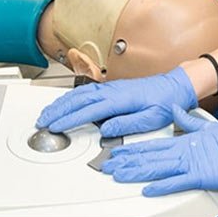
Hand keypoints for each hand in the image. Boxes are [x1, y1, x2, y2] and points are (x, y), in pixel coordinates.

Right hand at [36, 68, 196, 136]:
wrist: (175, 86)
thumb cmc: (165, 102)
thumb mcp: (152, 118)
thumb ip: (128, 124)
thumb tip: (107, 130)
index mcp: (121, 99)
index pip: (90, 110)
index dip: (70, 119)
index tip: (56, 126)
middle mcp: (113, 91)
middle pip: (79, 99)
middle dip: (58, 110)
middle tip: (43, 121)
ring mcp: (111, 87)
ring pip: (80, 93)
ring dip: (61, 102)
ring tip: (47, 113)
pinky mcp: (111, 88)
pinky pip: (85, 90)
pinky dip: (71, 97)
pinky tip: (64, 102)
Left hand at [103, 105, 217, 196]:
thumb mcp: (210, 128)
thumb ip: (190, 122)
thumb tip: (176, 112)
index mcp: (187, 140)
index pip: (154, 145)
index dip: (133, 150)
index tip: (117, 153)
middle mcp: (186, 151)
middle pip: (150, 157)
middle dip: (127, 162)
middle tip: (107, 167)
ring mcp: (193, 163)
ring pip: (158, 169)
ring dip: (137, 173)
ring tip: (119, 176)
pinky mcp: (202, 176)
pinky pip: (178, 183)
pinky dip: (162, 186)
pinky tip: (148, 190)